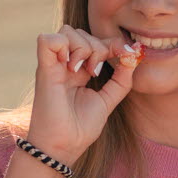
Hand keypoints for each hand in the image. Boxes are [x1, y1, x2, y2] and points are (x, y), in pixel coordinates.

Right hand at [26, 25, 139, 165]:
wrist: (63, 146)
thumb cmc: (80, 128)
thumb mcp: (107, 100)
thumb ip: (121, 80)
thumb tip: (133, 56)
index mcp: (77, 71)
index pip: (94, 41)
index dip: (112, 43)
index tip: (126, 54)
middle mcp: (64, 65)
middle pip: (81, 32)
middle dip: (97, 47)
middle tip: (95, 72)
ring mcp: (53, 65)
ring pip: (68, 31)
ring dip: (84, 48)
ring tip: (85, 71)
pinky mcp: (44, 69)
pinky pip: (48, 39)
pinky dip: (63, 46)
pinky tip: (72, 66)